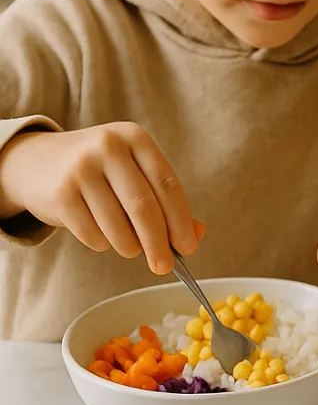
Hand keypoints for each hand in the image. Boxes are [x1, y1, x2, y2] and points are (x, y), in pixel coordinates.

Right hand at [0, 124, 202, 273]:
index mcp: (135, 138)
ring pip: (118, 224)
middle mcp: (108, 147)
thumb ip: (165, 201)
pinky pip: (91, 233)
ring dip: (129, 246)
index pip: (167, 185)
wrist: (33, 162)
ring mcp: (81, 168)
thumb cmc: (98, 173)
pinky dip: (102, 243)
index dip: (181, 220)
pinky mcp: (59, 192)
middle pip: (144, 207)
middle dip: (158, 243)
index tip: (188, 248)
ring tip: (131, 249)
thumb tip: (196, 235)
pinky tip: (100, 235)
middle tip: (164, 266)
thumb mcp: (132, 173)